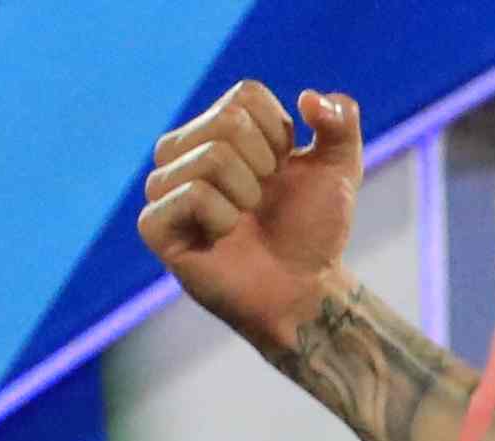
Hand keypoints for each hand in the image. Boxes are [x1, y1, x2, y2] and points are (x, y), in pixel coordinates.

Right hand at [137, 81, 367, 359]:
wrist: (305, 290)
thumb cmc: (313, 230)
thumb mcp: (340, 169)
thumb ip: (340, 122)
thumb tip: (311, 98)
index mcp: (216, 127)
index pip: (246, 96)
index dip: (281, 136)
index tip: (282, 171)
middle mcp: (182, 150)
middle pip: (228, 122)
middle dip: (265, 167)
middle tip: (262, 200)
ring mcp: (163, 187)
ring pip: (212, 157)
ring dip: (248, 195)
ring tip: (245, 219)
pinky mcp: (154, 225)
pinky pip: (195, 196)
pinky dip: (226, 220)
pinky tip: (224, 238)